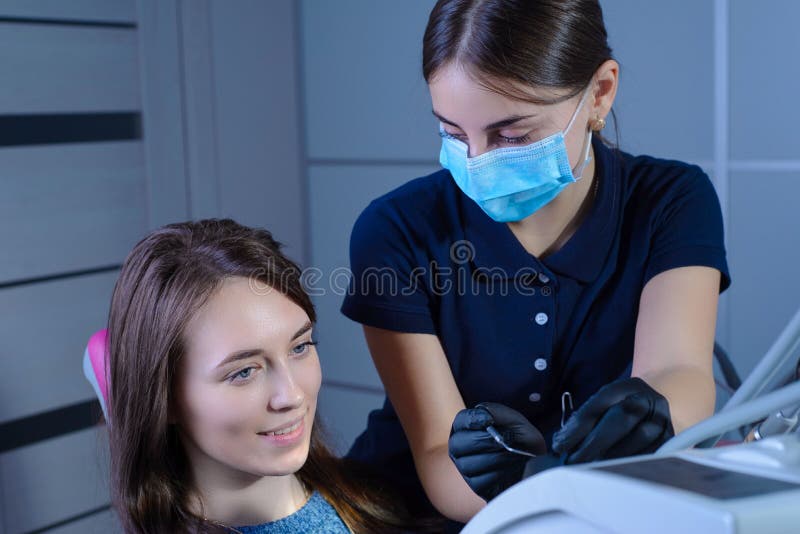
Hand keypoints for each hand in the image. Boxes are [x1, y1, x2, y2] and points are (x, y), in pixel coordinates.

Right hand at [449, 402, 545, 500]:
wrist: (531, 462)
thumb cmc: (518, 437)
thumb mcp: (514, 420)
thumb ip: (498, 413)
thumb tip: (486, 415)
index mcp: (465, 426)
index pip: (461, 420)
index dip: (472, 420)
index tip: (489, 420)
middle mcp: (459, 447)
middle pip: (458, 444)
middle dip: (483, 441)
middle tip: (505, 440)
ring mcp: (465, 467)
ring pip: (468, 465)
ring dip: (495, 458)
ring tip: (514, 454)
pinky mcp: (476, 485)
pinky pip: (480, 482)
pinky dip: (499, 473)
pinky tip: (511, 467)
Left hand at [552, 377, 673, 463]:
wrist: (654, 409)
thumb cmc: (619, 410)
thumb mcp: (602, 406)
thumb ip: (582, 420)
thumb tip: (560, 444)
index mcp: (625, 387)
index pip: (599, 403)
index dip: (578, 426)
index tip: (560, 445)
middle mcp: (647, 398)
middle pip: (621, 417)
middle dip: (594, 442)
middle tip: (574, 461)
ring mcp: (662, 418)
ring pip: (639, 438)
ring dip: (612, 456)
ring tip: (591, 468)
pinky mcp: (670, 438)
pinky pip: (652, 453)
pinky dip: (630, 463)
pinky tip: (614, 471)